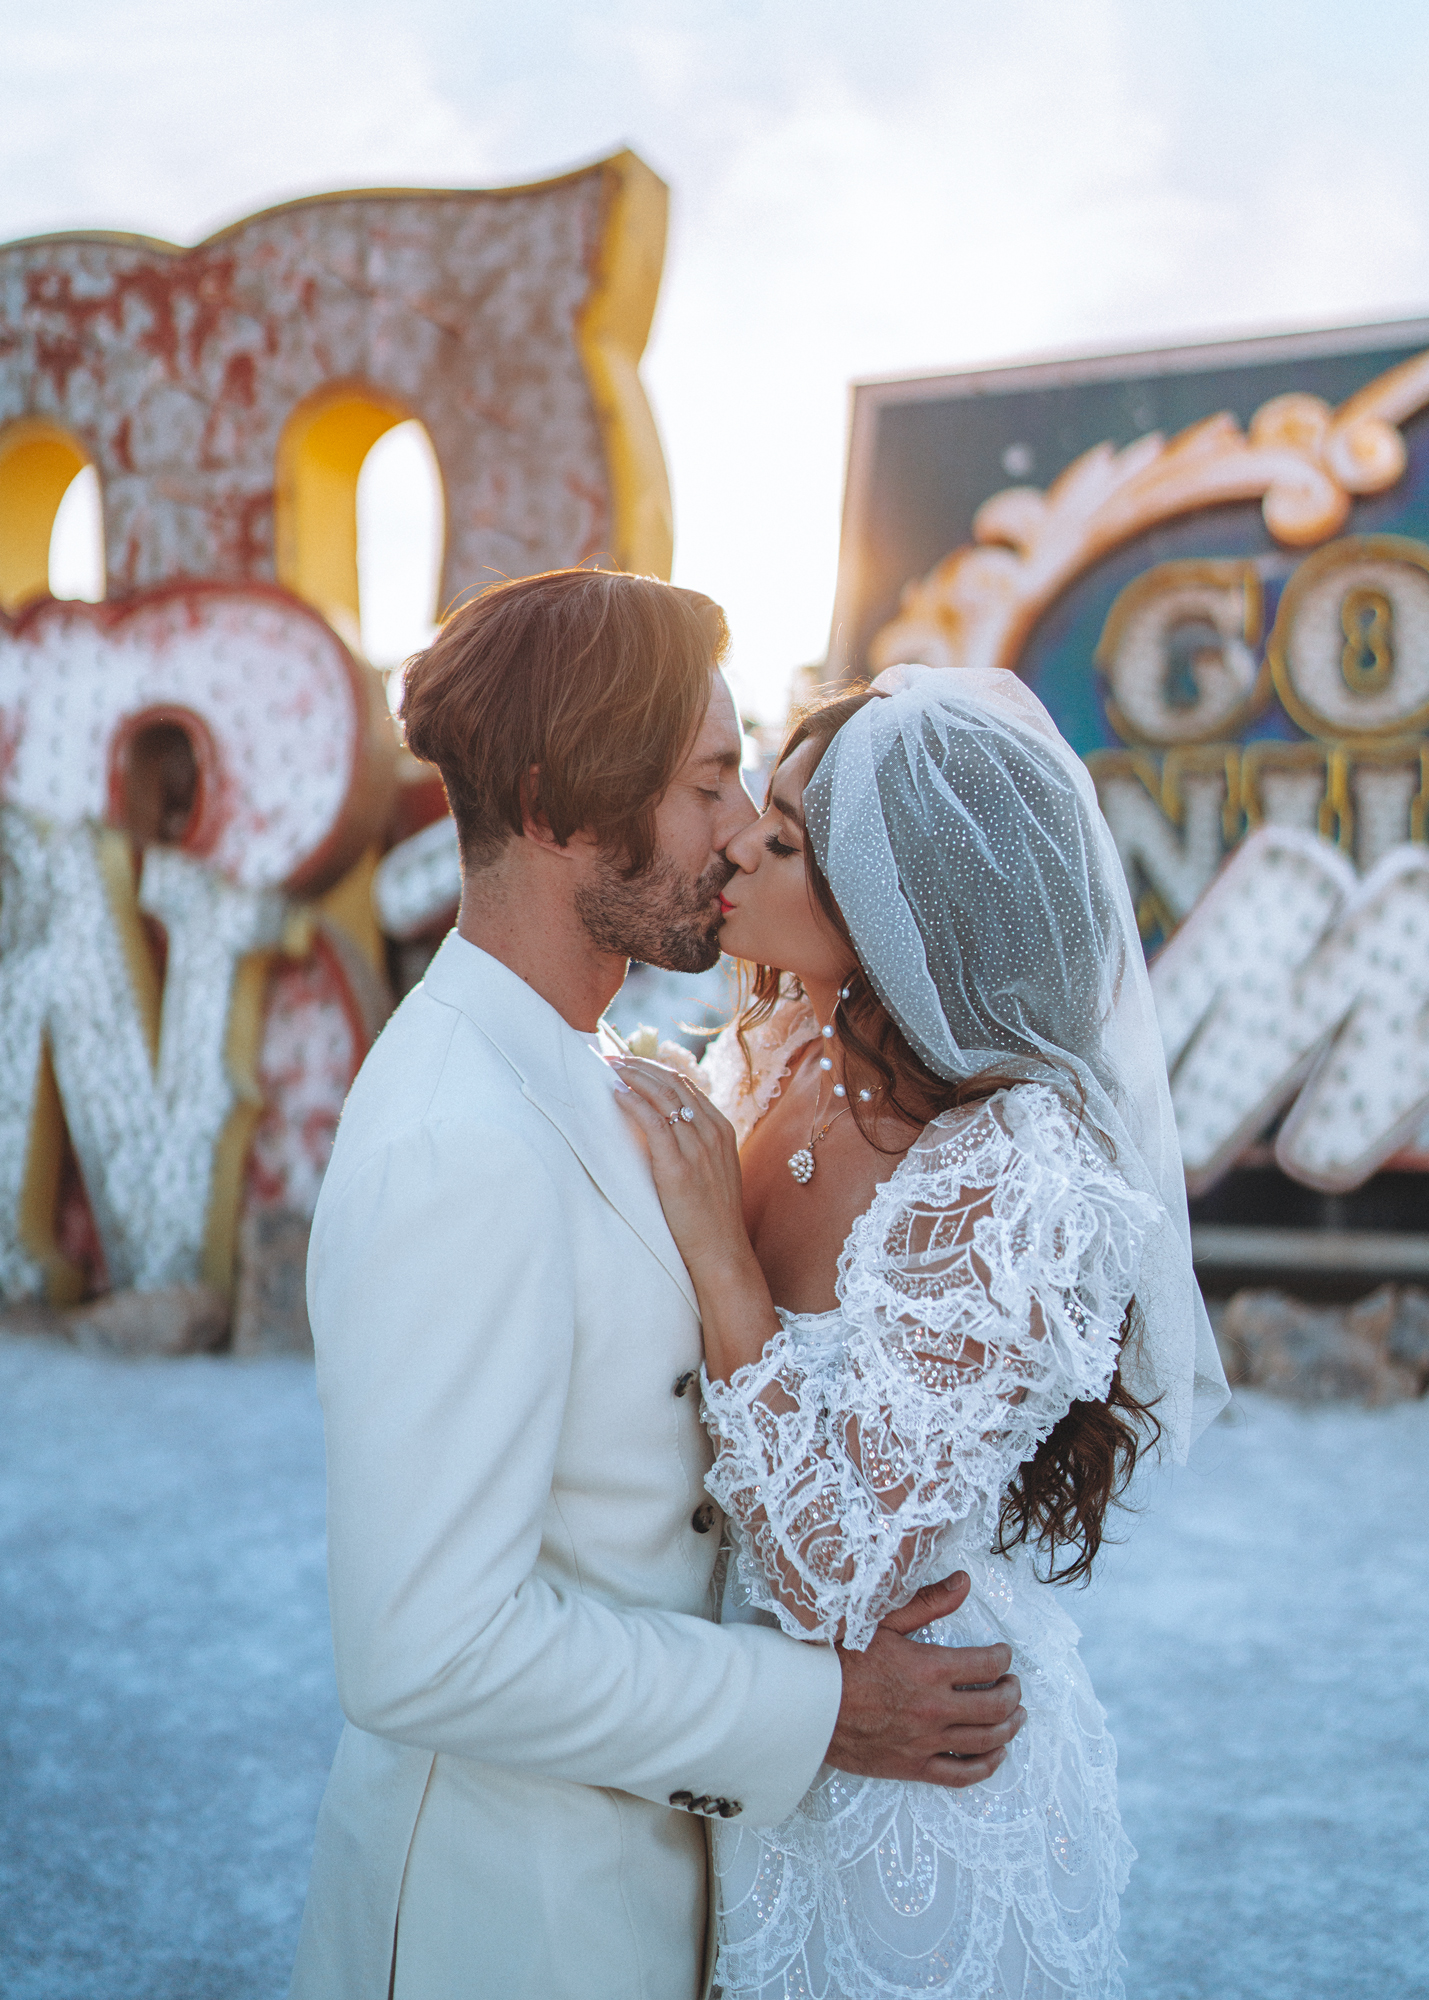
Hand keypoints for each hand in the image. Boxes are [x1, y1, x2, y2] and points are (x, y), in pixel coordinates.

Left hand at [611, 1057, 752, 1292]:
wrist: (721, 1251)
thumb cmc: (711, 1216)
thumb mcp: (712, 1171)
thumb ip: (694, 1145)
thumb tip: (664, 1128)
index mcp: (721, 1129)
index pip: (686, 1084)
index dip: (656, 1069)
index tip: (631, 1063)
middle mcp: (712, 1132)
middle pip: (674, 1082)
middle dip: (641, 1065)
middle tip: (613, 1057)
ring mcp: (697, 1148)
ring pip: (663, 1096)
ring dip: (633, 1076)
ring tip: (609, 1067)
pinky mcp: (678, 1166)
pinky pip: (653, 1122)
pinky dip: (634, 1103)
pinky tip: (617, 1094)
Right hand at [827, 1573, 1024, 1789]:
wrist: (806, 1705)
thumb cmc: (840, 1659)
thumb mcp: (882, 1621)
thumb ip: (928, 1603)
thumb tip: (963, 1583)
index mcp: (929, 1668)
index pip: (987, 1665)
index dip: (1002, 1657)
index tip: (1002, 1653)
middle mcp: (934, 1708)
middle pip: (995, 1705)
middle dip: (1012, 1691)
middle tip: (1013, 1683)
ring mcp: (926, 1742)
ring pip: (986, 1741)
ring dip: (1009, 1727)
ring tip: (1014, 1715)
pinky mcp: (914, 1767)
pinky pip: (962, 1775)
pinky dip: (987, 1765)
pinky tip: (995, 1754)